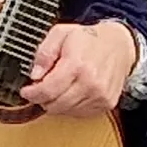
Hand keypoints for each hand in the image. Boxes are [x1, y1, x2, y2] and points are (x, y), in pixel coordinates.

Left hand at [18, 19, 140, 118]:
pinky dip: (71, 106)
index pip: (48, 90)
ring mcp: (100, 95)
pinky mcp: (106, 103)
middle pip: (55, 105)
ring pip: (67, 111)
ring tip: (60, 86)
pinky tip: (72, 92)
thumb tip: (35, 74)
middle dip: (43, 98)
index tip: (26, 91)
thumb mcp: (61, 33)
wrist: (120, 45)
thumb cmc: (90, 39)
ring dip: (57, 103)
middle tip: (41, 87)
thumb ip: (44, 52)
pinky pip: (80, 113)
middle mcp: (90, 83)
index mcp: (77, 64)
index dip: (32, 94)